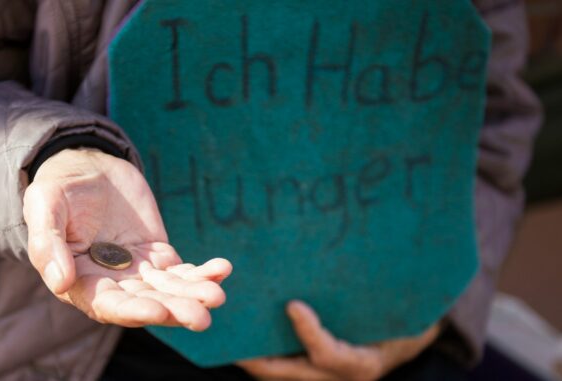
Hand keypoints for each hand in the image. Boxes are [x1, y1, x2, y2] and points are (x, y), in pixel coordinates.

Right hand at [23, 148, 231, 330]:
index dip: (133, 310)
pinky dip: (203, 272)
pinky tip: (222, 268)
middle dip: (174, 310)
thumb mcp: (44, 205)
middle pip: (146, 303)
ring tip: (216, 295)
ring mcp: (138, 271)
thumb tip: (62, 282)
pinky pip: (183, 270)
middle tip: (202, 316)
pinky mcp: (158, 255)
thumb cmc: (58, 187)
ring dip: (193, 295)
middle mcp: (112, 284)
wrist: (87, 166)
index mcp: (80, 281)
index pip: (108, 305)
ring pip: (169, 290)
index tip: (158, 309)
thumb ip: (49, 244)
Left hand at [238, 301, 440, 380]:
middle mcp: (339, 378)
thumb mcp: (403, 314)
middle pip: (288, 374)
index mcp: (362, 364)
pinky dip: (264, 354)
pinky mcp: (313, 371)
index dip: (310, 332)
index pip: (329, 355)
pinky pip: (283, 367)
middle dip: (257, 359)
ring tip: (229, 332)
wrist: (409, 340)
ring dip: (254, 357)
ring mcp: (324, 378)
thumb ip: (383, 297)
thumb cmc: (405, 321)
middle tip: (230, 337)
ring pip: (280, 373)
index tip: (293, 306)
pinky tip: (246, 332)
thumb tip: (379, 257)